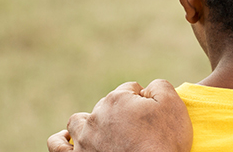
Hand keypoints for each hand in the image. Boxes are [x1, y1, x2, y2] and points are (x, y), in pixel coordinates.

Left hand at [47, 79, 192, 151]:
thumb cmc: (164, 141)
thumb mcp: (174, 105)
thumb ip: (159, 86)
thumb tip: (147, 87)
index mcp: (118, 100)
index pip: (130, 89)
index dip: (144, 100)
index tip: (152, 115)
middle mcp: (96, 116)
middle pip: (107, 104)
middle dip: (121, 111)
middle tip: (138, 128)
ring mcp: (84, 138)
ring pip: (78, 122)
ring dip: (88, 122)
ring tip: (103, 130)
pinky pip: (58, 146)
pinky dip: (60, 140)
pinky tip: (67, 138)